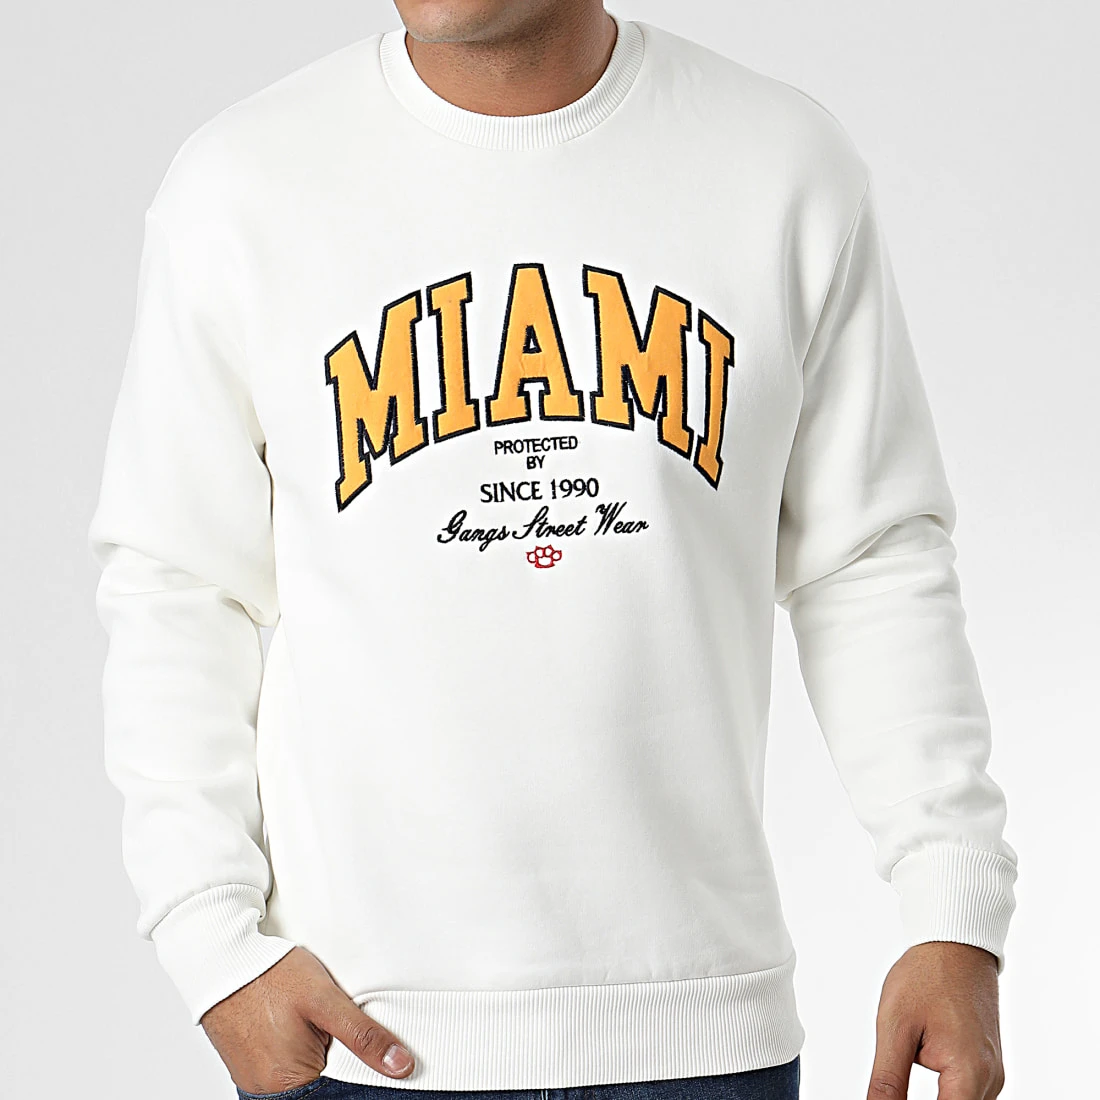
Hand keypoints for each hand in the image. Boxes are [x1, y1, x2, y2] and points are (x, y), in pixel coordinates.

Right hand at [200, 945, 414, 1093]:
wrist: (221, 958)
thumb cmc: (268, 975)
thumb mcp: (325, 999)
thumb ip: (363, 1035)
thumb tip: (401, 1066)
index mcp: (288, 1082)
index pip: (340, 1092)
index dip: (362, 1075)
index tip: (378, 1060)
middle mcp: (267, 1091)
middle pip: (321, 1089)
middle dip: (339, 1066)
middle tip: (340, 1032)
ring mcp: (255, 1081)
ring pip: (304, 1080)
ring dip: (320, 1058)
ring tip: (321, 1028)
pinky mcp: (249, 1067)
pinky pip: (284, 1072)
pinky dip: (301, 1054)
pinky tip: (305, 1031)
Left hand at [867, 941, 1002, 1098]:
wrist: (956, 944)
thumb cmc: (926, 976)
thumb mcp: (895, 1026)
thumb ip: (888, 1079)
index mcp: (969, 1073)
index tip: (891, 1096)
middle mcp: (990, 1080)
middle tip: (894, 1079)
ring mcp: (992, 1074)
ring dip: (936, 1097)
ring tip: (907, 1062)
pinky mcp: (988, 1065)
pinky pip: (967, 1092)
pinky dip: (945, 1089)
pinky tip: (923, 1061)